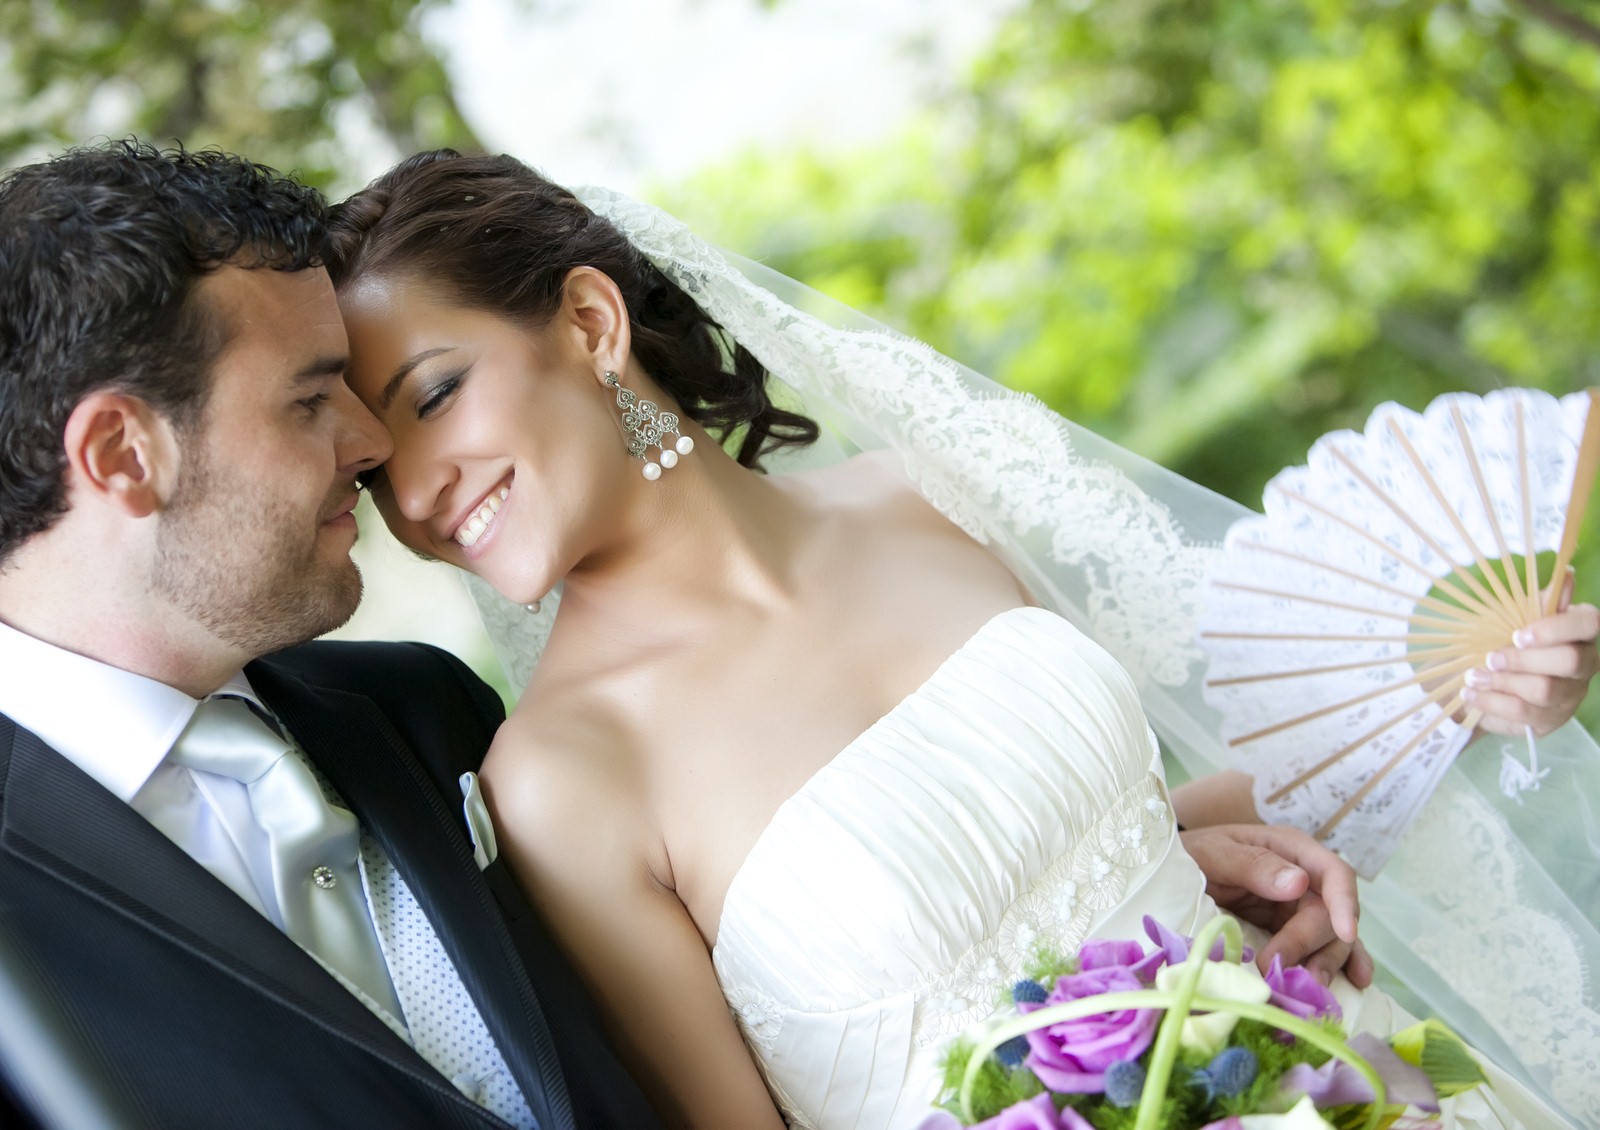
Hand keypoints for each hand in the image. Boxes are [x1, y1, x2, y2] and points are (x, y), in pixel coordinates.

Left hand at [1180, 823, 1372, 987]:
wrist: (1172, 874)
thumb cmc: (1195, 855)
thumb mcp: (1215, 853)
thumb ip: (1253, 865)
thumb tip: (1298, 883)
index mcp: (1291, 850)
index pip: (1334, 873)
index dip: (1344, 903)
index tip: (1345, 933)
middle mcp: (1305, 878)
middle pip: (1331, 914)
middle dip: (1315, 945)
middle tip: (1289, 973)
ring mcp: (1300, 906)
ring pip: (1332, 937)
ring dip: (1327, 963)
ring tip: (1313, 989)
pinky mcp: (1293, 930)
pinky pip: (1324, 947)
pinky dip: (1340, 964)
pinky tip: (1355, 982)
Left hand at [1466, 575, 1598, 737]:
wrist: (1475, 680)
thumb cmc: (1499, 641)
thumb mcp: (1511, 617)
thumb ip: (1537, 601)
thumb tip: (1566, 576)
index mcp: (1580, 632)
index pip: (1590, 623)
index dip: (1557, 628)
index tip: (1518, 634)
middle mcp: (1585, 664)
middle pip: (1569, 660)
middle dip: (1523, 659)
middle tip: (1490, 658)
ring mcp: (1570, 695)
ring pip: (1544, 689)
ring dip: (1502, 681)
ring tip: (1473, 676)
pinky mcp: (1549, 721)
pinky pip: (1522, 713)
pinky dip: (1490, 700)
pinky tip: (1471, 692)